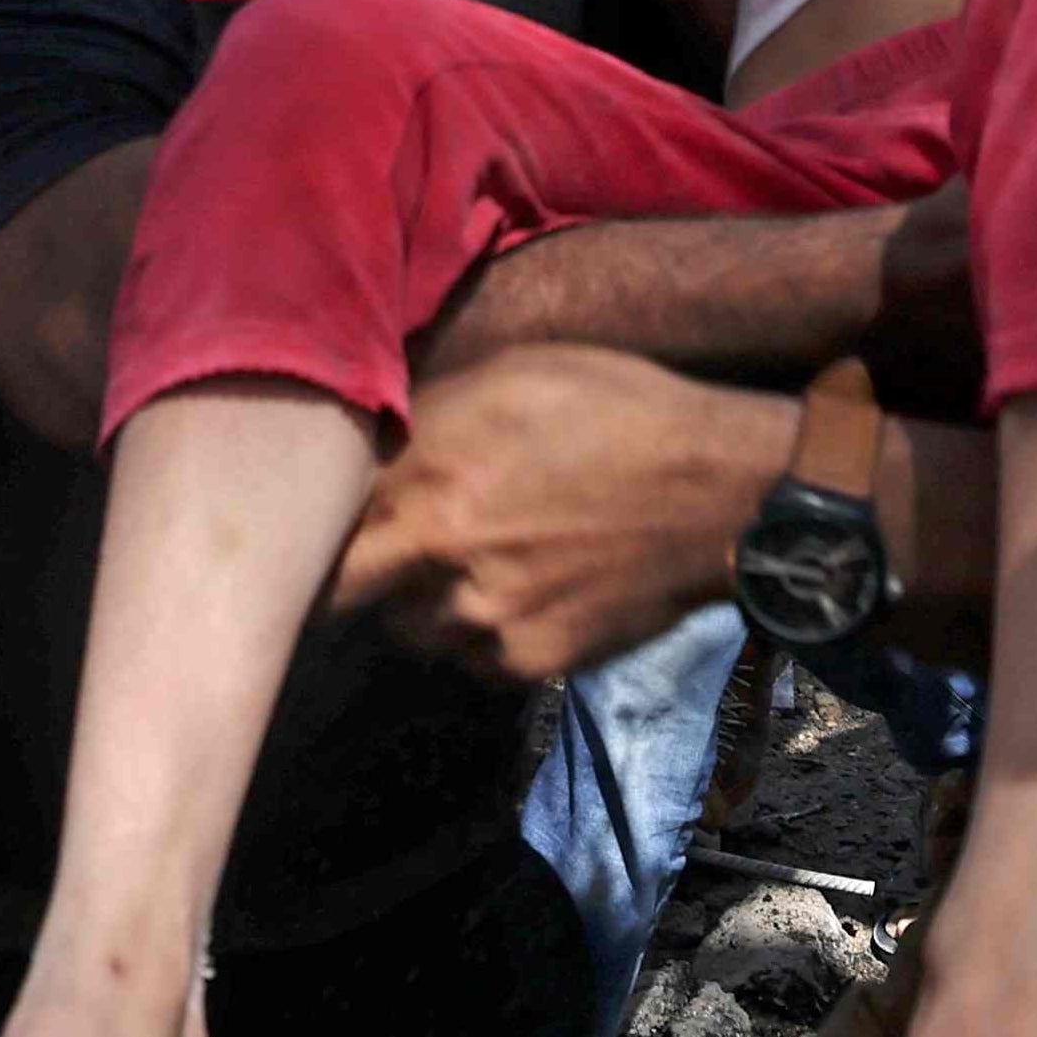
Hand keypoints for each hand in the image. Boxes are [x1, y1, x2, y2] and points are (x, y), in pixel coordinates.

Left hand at [336, 347, 781, 684]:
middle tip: (370, 556)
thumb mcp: (512, 375)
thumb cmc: (619, 409)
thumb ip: (426, 417)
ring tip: (465, 564)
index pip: (318, 521)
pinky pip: (470, 656)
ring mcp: (481, 618)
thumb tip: (365, 443)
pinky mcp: (527, 661)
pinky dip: (478, 633)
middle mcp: (437, 553)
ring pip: (406, 628)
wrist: (724, 493)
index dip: (313, 521)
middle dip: (348, 575)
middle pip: (338, 594)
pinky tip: (518, 589)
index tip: (316, 514)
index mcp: (426, 472)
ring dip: (418, 603)